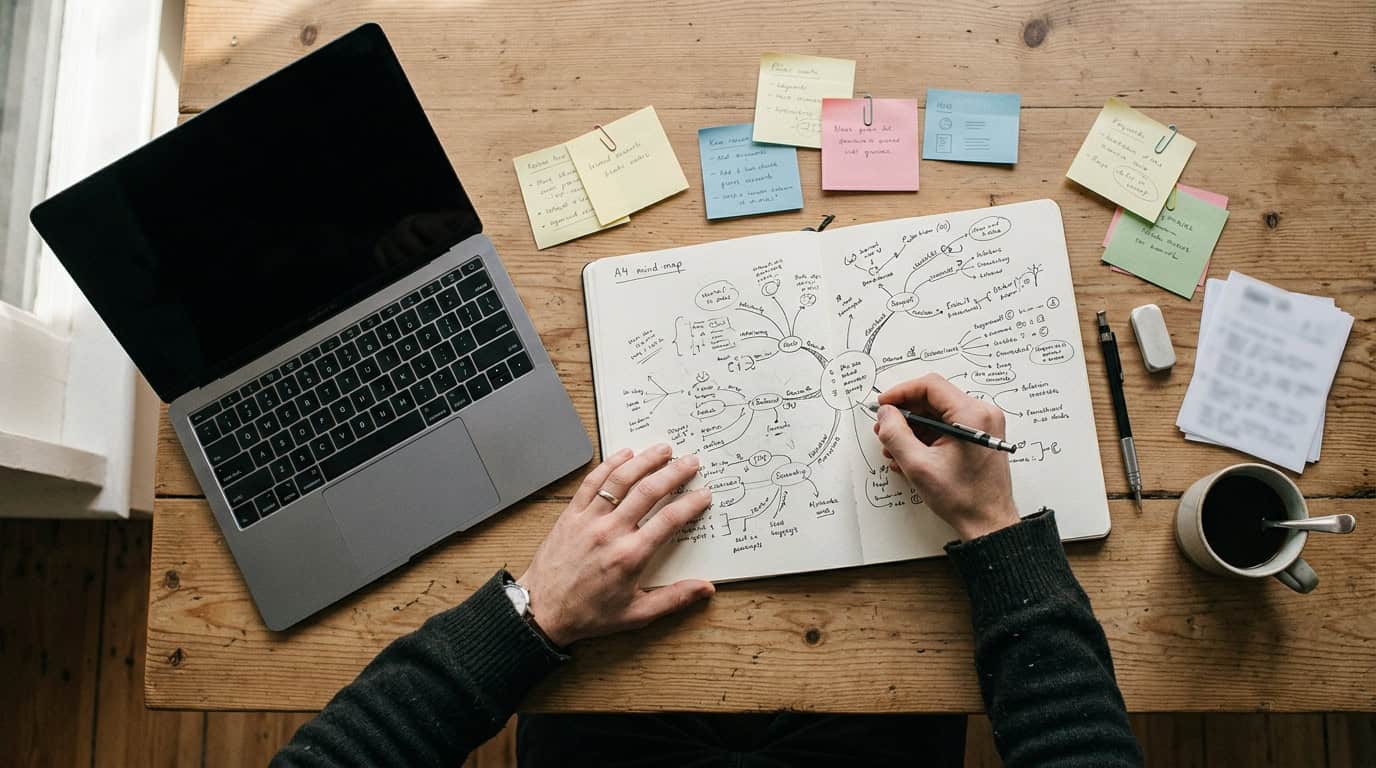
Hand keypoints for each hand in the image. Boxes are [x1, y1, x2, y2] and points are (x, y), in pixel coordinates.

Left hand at [518, 443, 714, 646]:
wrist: (542, 611)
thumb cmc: (588, 614)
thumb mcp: (636, 615)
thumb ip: (673, 599)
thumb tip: (705, 589)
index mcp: (630, 556)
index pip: (669, 520)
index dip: (690, 503)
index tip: (704, 494)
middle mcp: (610, 532)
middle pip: (648, 491)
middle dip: (674, 473)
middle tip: (691, 461)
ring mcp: (588, 520)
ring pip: (620, 480)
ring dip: (644, 460)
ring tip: (663, 449)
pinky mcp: (570, 515)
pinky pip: (591, 483)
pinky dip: (609, 465)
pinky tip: (624, 455)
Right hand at [872, 373, 1018, 540]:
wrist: (988, 522)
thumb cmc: (963, 498)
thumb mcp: (919, 466)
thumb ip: (896, 434)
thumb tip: (885, 413)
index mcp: (972, 415)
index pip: (930, 386)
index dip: (901, 392)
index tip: (883, 405)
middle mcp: (982, 414)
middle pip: (933, 399)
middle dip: (905, 414)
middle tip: (884, 430)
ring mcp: (982, 425)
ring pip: (937, 413)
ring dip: (913, 428)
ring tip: (894, 449)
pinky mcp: (979, 436)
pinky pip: (946, 426)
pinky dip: (926, 436)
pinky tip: (910, 454)